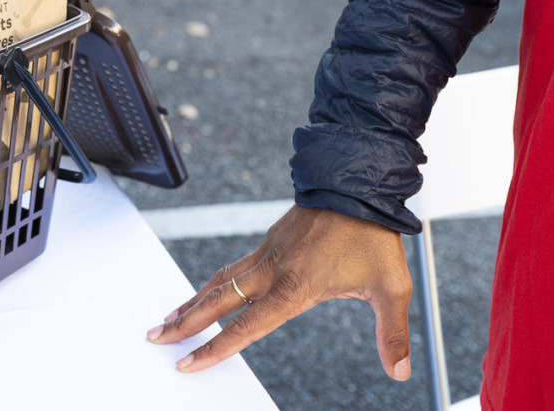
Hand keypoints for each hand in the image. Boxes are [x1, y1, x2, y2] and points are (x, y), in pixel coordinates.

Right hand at [146, 205, 412, 379]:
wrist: (357, 184)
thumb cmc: (373, 236)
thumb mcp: (391, 287)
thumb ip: (391, 332)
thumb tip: (399, 371)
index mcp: (295, 286)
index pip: (246, 326)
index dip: (215, 348)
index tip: (189, 363)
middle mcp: (272, 270)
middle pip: (217, 301)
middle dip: (184, 323)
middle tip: (155, 337)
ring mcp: (267, 253)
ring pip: (219, 281)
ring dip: (191, 301)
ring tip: (169, 318)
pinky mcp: (269, 241)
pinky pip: (232, 267)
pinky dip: (211, 283)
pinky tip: (207, 291)